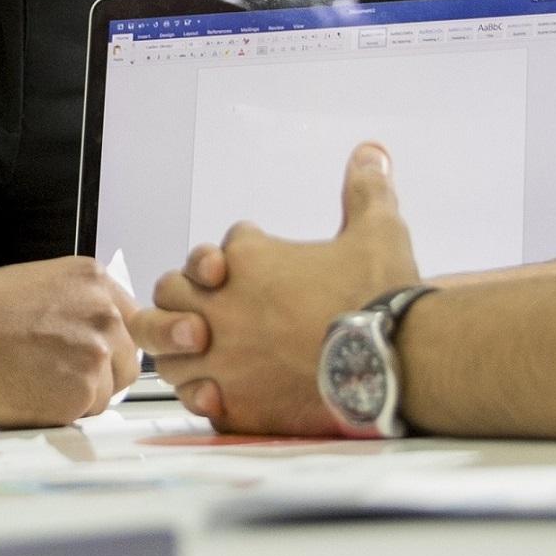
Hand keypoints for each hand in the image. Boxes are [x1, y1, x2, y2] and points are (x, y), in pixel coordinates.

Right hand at [0, 257, 194, 427]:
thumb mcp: (37, 285)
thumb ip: (77, 305)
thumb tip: (97, 338)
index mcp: (94, 280)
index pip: (129, 325)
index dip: (105, 346)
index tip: (81, 356)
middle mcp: (105, 314)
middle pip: (125, 362)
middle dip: (96, 375)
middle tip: (50, 376)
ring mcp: (96, 354)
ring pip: (105, 392)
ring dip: (76, 397)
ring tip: (30, 383)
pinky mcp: (79, 394)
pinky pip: (83, 415)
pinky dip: (58, 414)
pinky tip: (25, 396)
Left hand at [166, 143, 420, 435]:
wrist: (389, 364)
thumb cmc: (379, 297)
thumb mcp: (378, 231)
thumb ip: (366, 191)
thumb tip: (371, 153)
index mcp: (248, 258)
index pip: (225, 245)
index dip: (241, 250)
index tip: (260, 260)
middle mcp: (222, 306)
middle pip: (170, 291)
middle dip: (183, 292)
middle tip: (206, 302)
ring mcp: (221, 357)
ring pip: (166, 350)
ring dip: (177, 346)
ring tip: (199, 347)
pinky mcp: (232, 402)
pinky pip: (193, 396)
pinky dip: (199, 393)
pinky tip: (215, 391)